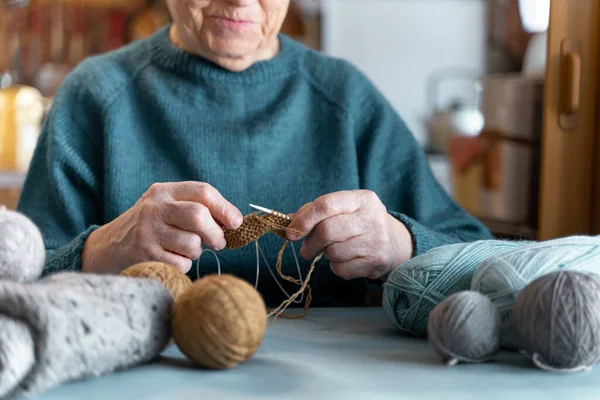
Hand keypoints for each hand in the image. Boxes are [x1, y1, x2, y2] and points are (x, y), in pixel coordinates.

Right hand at [81, 182, 242, 274]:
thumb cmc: (150, 227)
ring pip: (192, 244)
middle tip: (218, 242)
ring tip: (186, 250)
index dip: (225, 208)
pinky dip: (183, 265)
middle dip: (215, 233)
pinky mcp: (144, 255)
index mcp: (165, 191)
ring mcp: (148, 231)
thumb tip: (234, 222)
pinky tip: (171, 260)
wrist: (107, 247)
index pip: (203, 192)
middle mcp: (155, 207)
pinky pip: (180, 264)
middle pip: (198, 216)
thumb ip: (196, 208)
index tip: (236, 222)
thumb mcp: (167, 207)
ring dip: (197, 252)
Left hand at [286, 190, 412, 280]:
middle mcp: (372, 217)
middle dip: (311, 242)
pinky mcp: (376, 262)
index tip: (291, 231)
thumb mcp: (344, 209)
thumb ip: (316, 211)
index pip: (326, 205)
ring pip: (333, 252)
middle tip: (306, 248)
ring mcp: (376, 240)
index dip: (304, 219)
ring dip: (326, 254)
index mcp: (362, 199)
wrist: (396, 243)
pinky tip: (346, 259)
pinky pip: (341, 269)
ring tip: (334, 250)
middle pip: (327, 230)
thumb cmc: (361, 223)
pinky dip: (336, 267)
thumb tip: (289, 222)